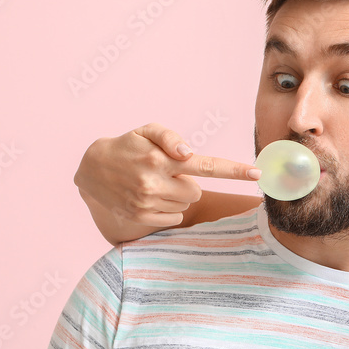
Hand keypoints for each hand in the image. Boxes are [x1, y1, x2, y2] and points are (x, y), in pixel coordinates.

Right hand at [74, 123, 260, 227]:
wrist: (91, 169)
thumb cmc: (128, 146)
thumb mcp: (147, 131)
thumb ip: (170, 138)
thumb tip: (188, 153)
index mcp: (162, 158)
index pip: (205, 166)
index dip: (234, 171)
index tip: (257, 174)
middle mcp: (154, 182)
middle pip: (196, 190)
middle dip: (187, 182)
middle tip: (166, 174)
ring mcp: (146, 202)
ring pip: (185, 204)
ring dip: (175, 195)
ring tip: (153, 183)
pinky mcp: (140, 217)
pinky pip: (173, 217)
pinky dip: (166, 208)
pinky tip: (147, 196)